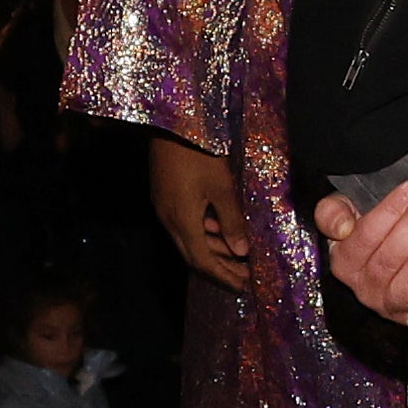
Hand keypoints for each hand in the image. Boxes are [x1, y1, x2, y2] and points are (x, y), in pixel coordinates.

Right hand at [151, 135, 252, 291]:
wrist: (170, 121)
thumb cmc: (199, 151)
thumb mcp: (221, 186)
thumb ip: (231, 220)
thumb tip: (241, 251)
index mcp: (181, 220)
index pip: (202, 260)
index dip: (223, 275)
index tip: (242, 286)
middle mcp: (168, 219)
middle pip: (193, 254)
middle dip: (220, 268)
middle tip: (244, 276)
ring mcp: (163, 207)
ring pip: (188, 239)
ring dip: (213, 250)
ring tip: (237, 257)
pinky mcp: (164, 195)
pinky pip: (184, 225)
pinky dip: (204, 233)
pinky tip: (220, 230)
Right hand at [314, 180, 407, 341]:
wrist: (383, 256)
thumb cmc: (365, 231)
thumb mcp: (341, 214)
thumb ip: (331, 212)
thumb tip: (344, 227)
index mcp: (344, 261)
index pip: (364, 236)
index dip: (390, 211)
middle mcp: (363, 289)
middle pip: (387, 259)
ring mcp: (387, 307)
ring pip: (402, 290)